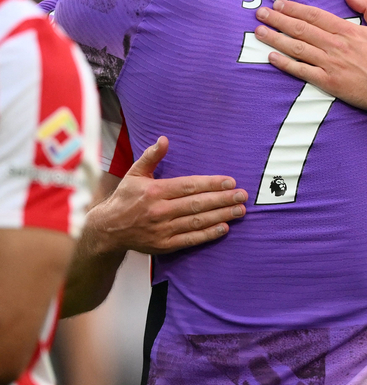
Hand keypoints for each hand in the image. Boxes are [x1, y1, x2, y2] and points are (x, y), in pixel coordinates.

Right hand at [88, 136, 247, 254]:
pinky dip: (208, 234)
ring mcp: (163, 229)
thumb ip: (151, 156)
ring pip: (197, 222)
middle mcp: (160, 210)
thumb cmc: (125, 198)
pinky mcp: (164, 245)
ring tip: (239, 210)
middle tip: (242, 196)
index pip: (189, 186)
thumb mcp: (134, 173)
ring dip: (221, 216)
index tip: (229, 181)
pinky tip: (224, 228)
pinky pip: (190, 239)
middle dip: (222, 199)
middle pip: (197, 204)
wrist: (108, 229)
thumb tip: (164, 139)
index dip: (211, 184)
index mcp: (155, 190)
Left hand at [254, 0, 366, 112]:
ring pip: (296, 48)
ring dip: (275, 38)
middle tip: (260, 12)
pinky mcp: (329, 82)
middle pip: (300, 28)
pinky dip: (285, 64)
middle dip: (278, 19)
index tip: (278, 3)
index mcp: (348, 30)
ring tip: (259, 31)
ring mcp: (330, 64)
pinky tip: (271, 57)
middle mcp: (335, 45)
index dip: (294, 8)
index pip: (314, 15)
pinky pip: (301, 71)